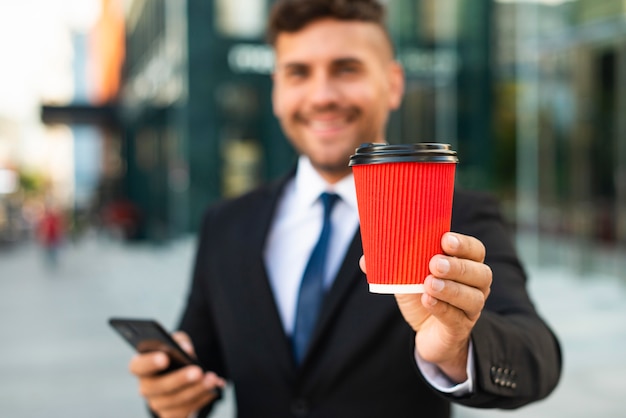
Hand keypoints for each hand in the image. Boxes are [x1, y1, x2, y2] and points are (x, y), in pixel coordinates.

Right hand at [128, 331, 225, 417]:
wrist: (181, 374)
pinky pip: (185, 411)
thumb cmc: (175, 354)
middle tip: (198, 371)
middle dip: (179, 379)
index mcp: (141, 366)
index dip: (149, 363)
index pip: (138, 366)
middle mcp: (146, 387)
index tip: (165, 358)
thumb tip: (186, 349)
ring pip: (174, 401)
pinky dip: (202, 399)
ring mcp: (157, 403)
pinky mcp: (171, 414)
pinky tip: (215, 389)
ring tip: (212, 379)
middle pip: (157, 387)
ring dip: (196, 390)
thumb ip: (179, 340)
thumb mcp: (176, 342)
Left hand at [360, 232, 491, 382]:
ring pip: (473, 297)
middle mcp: (476, 285)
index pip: (475, 250)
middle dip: (457, 266)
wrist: (428, 333)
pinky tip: (427, 300)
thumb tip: (365, 258)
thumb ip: (391, 265)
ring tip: (429, 284)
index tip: (445, 239)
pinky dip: (441, 308)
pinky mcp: (460, 328)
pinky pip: (456, 318)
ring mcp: (471, 308)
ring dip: (451, 289)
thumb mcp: (407, 277)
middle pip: (480, 273)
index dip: (463, 244)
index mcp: (467, 264)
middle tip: (434, 263)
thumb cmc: (422, 295)